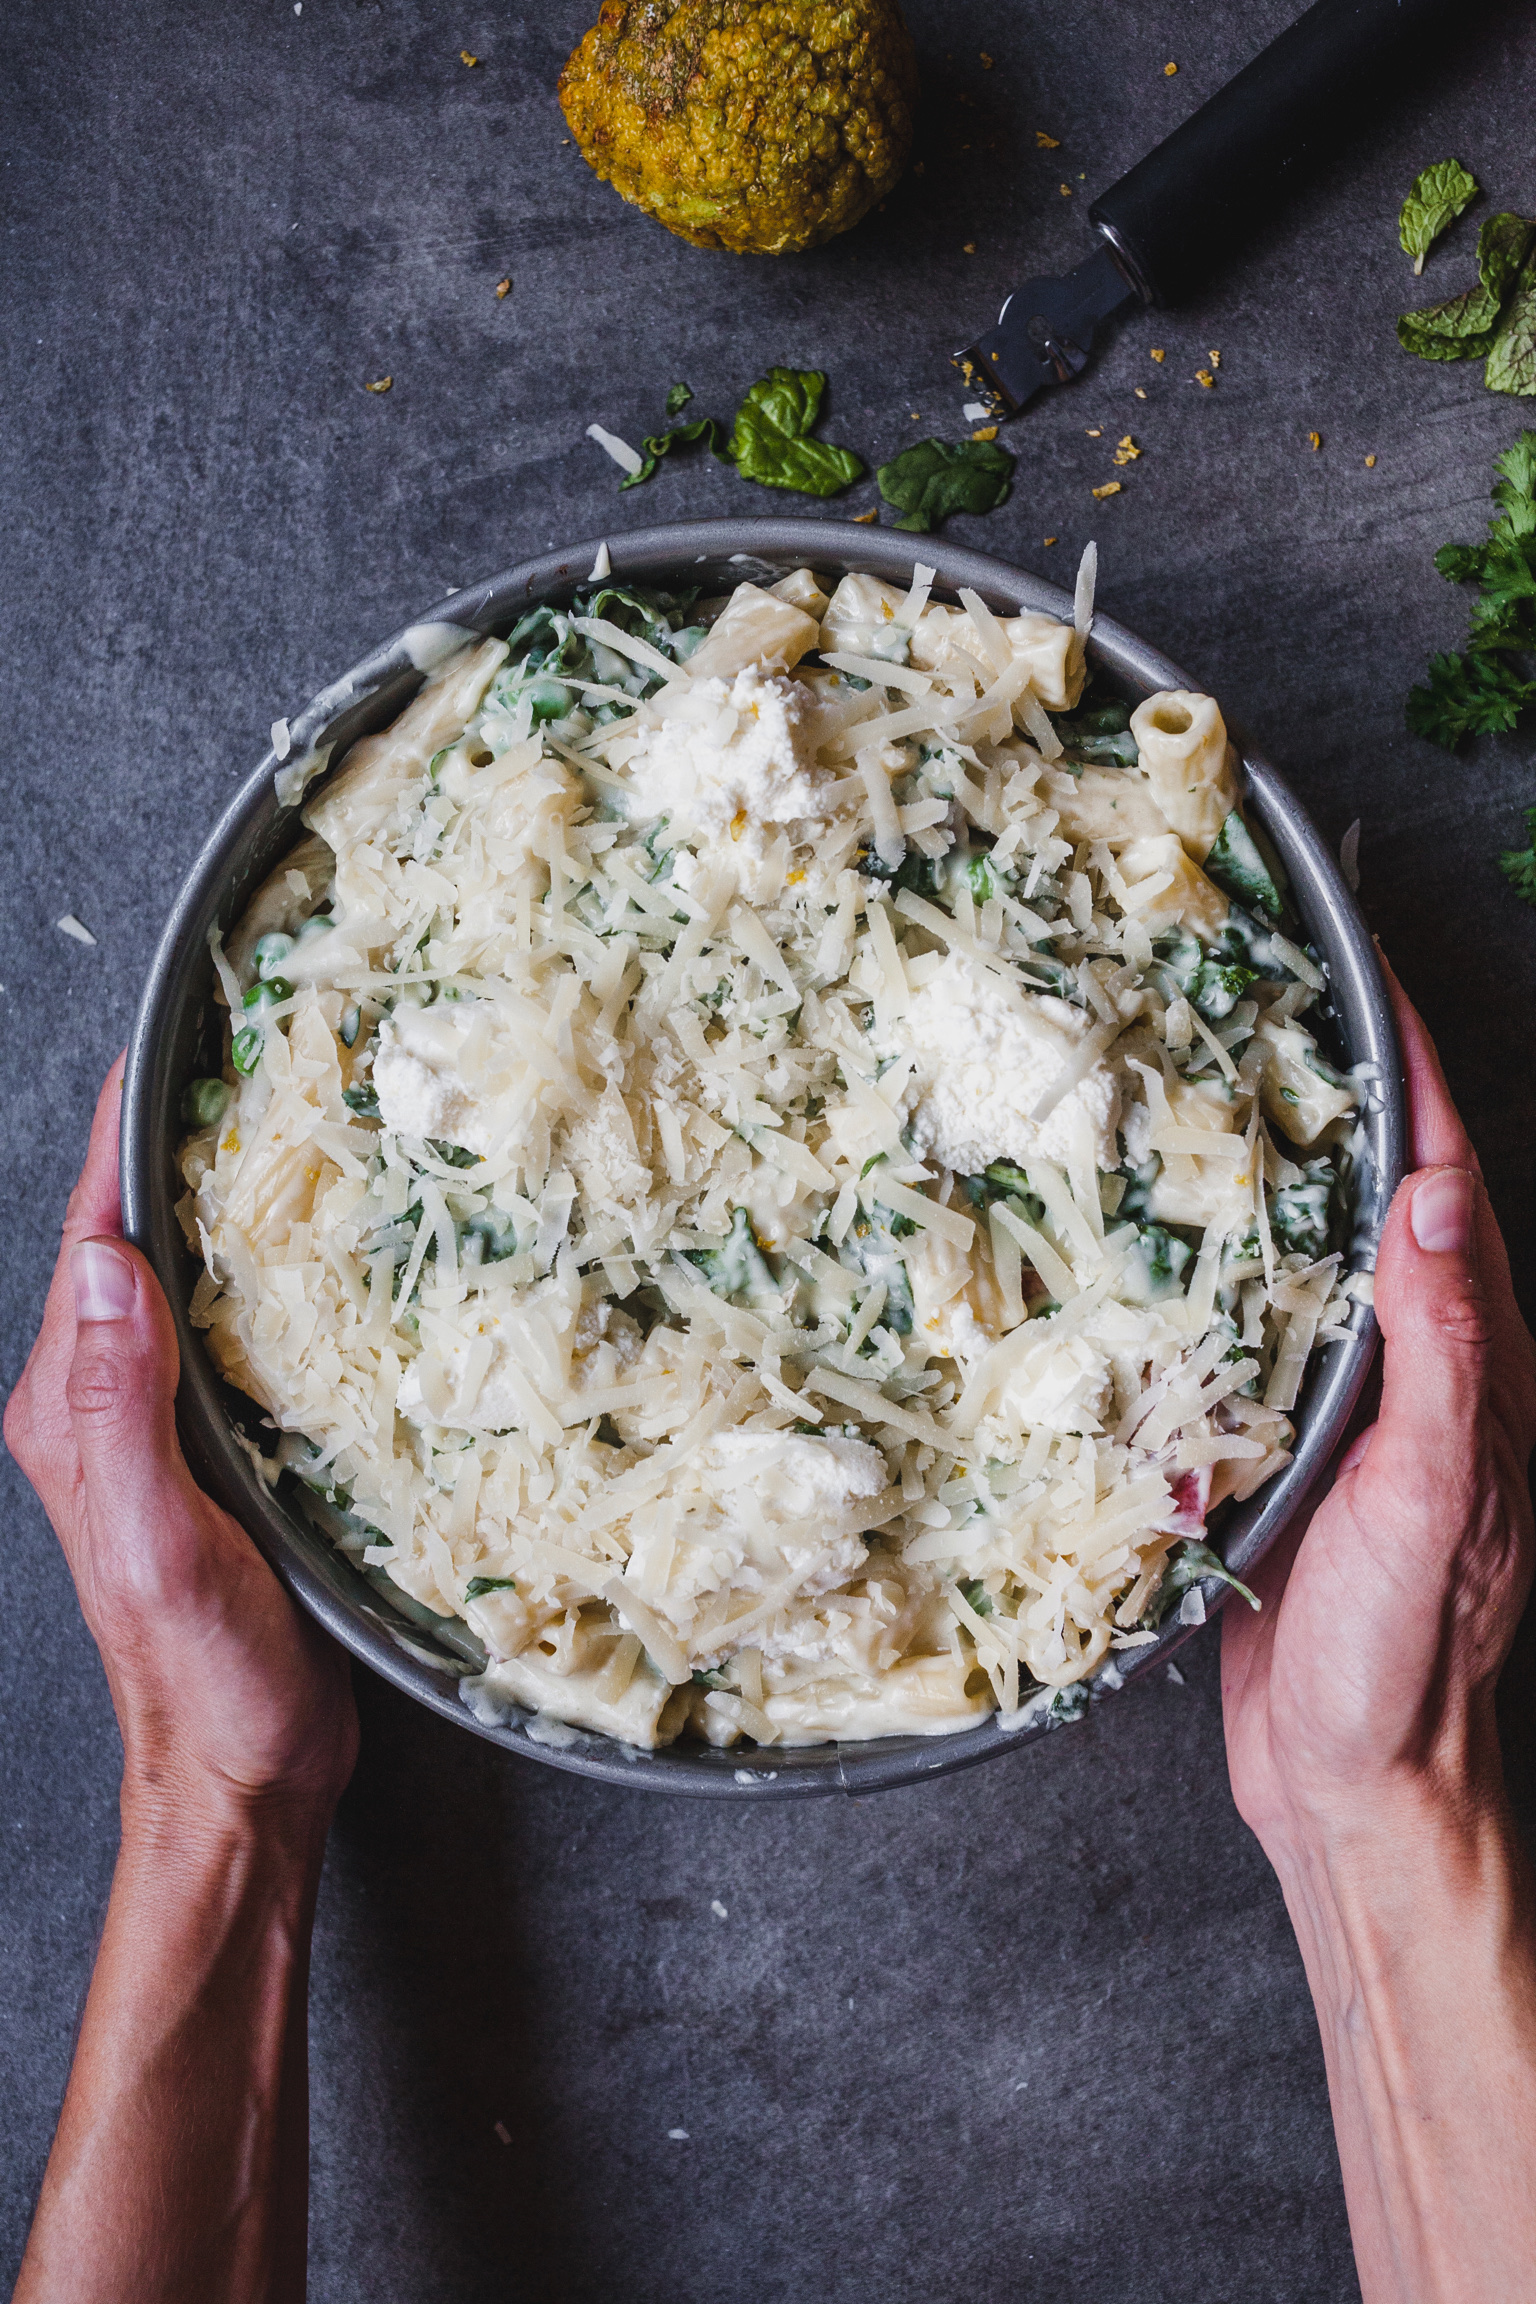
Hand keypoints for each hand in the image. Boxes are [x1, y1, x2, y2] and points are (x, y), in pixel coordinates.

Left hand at [4, 1056, 357, 1828]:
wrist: (242, 1773)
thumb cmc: (206, 1677)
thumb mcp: (159, 1544)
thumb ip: (121, 1409)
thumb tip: (104, 1267)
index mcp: (71, 1408)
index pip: (90, 1242)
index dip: (121, 1138)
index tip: (166, 1046)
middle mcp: (100, 1404)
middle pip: (129, 1243)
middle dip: (175, 1143)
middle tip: (249, 1056)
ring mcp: (156, 1426)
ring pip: (183, 1280)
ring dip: (223, 1201)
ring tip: (289, 1122)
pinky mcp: (214, 1451)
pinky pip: (229, 1331)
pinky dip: (266, 1272)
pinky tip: (323, 1250)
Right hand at [1222, 961, 1535, 1857]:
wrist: (1356, 1786)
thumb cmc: (1406, 1659)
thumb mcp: (1439, 1496)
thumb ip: (1446, 1350)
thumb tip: (1435, 1197)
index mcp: (1482, 1363)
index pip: (1447, 1180)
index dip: (1413, 1070)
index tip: (1365, 970)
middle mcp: (1428, 1368)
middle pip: (1390, 1193)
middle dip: (1345, 1085)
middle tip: (1267, 997)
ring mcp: (1360, 1407)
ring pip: (1318, 1250)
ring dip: (1279, 1162)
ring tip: (1208, 1082)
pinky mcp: (1294, 1447)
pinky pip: (1262, 1324)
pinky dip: (1226, 1258)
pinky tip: (1169, 1237)